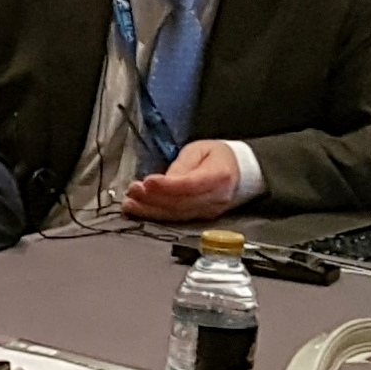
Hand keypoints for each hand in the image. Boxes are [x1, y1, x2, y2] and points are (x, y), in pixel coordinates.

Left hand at [122, 140, 247, 220]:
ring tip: (130, 203)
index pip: (191, 185)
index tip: (147, 182)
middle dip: (153, 199)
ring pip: (176, 215)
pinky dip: (155, 215)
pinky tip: (139, 210)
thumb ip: (182, 166)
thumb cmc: (217, 156)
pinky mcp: (201, 218)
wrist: (240, 172)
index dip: (167, 186)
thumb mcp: (198, 150)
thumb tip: (163, 181)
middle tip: (132, 192)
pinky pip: (176, 219)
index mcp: (219, 176)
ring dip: (150, 210)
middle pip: (181, 203)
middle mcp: (216, 198)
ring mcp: (209, 211)